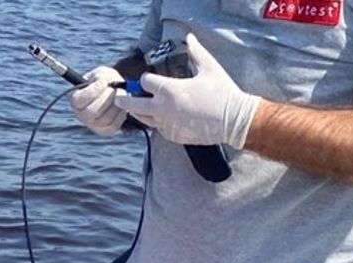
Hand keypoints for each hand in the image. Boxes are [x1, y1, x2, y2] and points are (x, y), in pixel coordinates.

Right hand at [70, 66, 125, 135]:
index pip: (78, 100)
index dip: (93, 91)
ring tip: (121, 96)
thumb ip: (102, 77)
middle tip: (115, 89)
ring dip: (116, 106)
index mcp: (75, 100)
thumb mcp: (101, 73)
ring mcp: (91, 124)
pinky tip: (122, 106)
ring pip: (105, 119)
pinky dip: (120, 115)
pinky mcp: (103, 130)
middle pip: (92, 112)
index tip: (104, 82)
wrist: (114, 91)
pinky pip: (113, 126)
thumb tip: (105, 84)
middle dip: (107, 98)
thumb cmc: (104, 81)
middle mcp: (81, 114)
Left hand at [114, 34, 259, 148]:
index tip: (147, 78)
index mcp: (169, 90)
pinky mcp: (172, 135)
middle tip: (118, 96)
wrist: (234, 121)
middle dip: (123, 99)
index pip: (145, 82)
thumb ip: (195, 52)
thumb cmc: (223, 93)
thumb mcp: (209, 68)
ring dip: (138, 111)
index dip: (145, 79)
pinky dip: (157, 122)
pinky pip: (158, 128)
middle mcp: (163, 109)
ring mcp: (166, 124)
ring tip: (135, 107)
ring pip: (143, 118)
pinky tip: (160, 117)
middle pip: (132, 104)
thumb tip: (189, 38)